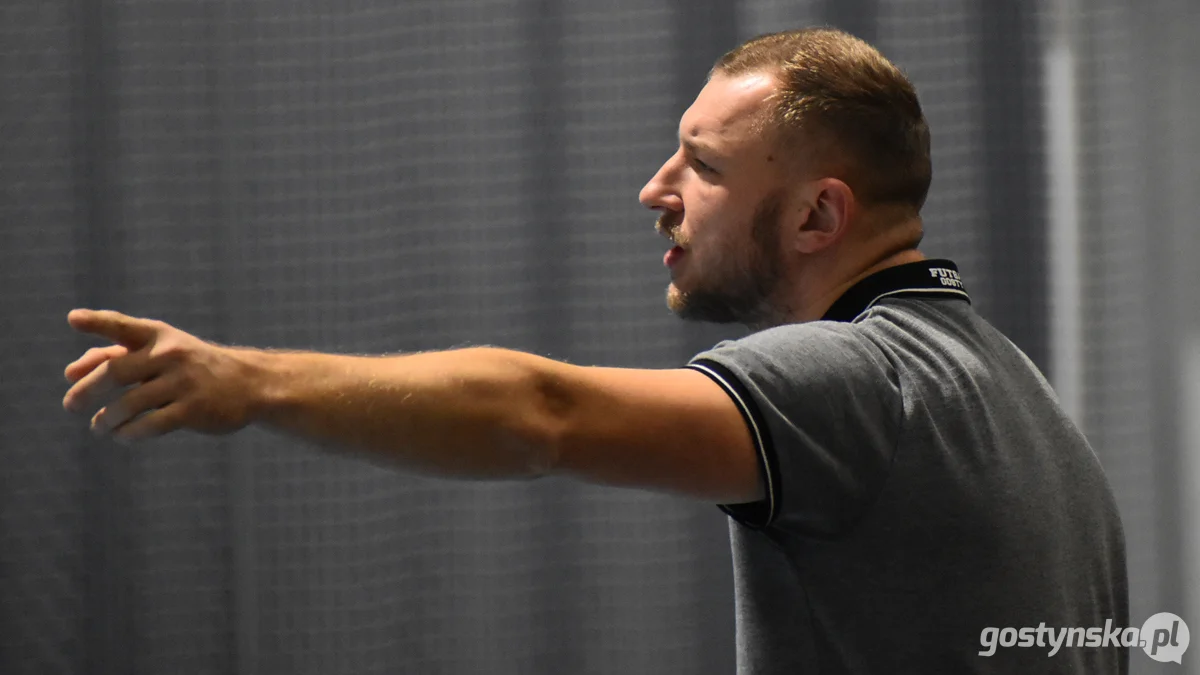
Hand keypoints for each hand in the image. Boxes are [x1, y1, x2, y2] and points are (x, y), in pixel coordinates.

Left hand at [63, 309, 255, 442]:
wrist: (249, 383)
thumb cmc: (192, 366)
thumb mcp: (161, 352)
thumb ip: (115, 355)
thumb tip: (71, 372)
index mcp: (160, 336)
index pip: (123, 326)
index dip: (97, 322)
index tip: (73, 319)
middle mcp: (171, 355)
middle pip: (116, 372)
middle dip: (87, 390)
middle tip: (70, 405)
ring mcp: (184, 383)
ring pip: (129, 405)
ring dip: (106, 419)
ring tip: (97, 427)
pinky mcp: (193, 410)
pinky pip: (149, 426)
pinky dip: (128, 434)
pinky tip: (121, 436)